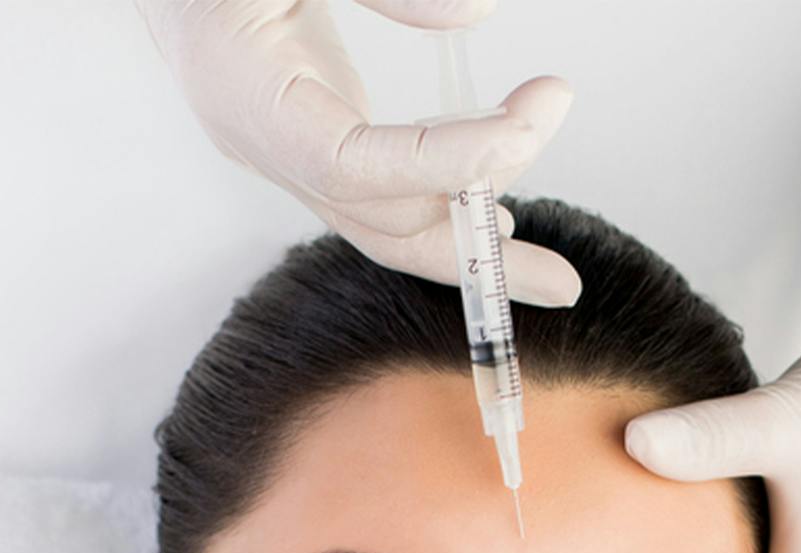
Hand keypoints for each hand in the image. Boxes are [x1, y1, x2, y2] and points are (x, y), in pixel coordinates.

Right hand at [132, 0, 581, 306]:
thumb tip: (478, 14)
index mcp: (240, 90)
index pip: (351, 163)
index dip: (443, 161)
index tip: (525, 128)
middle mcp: (258, 141)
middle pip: (374, 219)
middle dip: (472, 228)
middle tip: (560, 229)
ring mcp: (281, 152)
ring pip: (381, 225)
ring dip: (468, 250)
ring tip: (550, 278)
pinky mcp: (305, 143)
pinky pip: (379, 198)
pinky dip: (441, 210)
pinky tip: (497, 222)